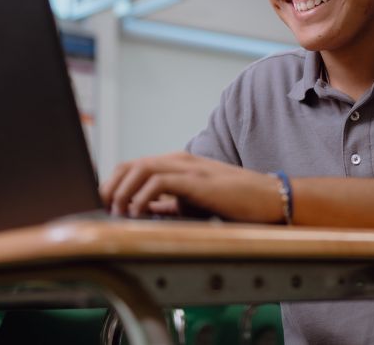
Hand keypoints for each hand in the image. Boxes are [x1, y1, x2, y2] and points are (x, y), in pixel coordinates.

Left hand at [99, 152, 283, 222]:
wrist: (268, 198)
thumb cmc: (235, 202)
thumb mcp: (193, 203)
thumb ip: (169, 204)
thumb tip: (143, 212)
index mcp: (177, 164)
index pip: (134, 166)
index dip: (114, 183)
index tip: (105, 204)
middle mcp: (179, 161)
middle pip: (131, 164)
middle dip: (111, 185)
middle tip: (105, 208)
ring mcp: (188, 168)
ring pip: (141, 168)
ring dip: (123, 190)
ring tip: (118, 211)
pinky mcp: (196, 180)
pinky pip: (160, 181)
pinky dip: (143, 196)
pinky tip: (140, 211)